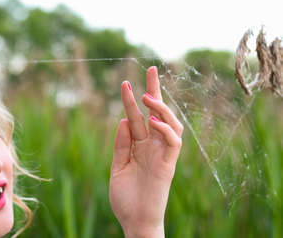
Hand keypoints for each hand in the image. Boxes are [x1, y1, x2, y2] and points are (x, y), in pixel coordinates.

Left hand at [109, 66, 183, 237]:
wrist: (134, 222)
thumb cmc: (126, 197)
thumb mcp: (117, 167)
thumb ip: (122, 144)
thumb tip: (124, 119)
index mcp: (139, 145)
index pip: (138, 116)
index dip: (131, 100)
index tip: (125, 82)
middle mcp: (152, 146)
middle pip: (157, 113)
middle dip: (155, 90)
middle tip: (151, 68)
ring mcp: (161, 154)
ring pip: (170, 123)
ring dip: (161, 107)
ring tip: (146, 96)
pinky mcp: (168, 165)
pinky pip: (173, 142)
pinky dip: (165, 129)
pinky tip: (152, 121)